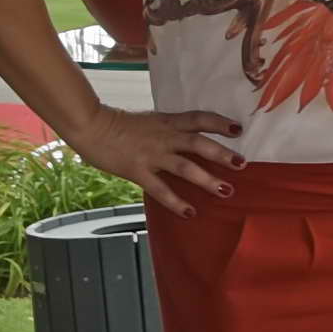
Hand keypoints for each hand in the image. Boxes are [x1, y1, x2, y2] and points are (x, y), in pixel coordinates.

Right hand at [68, 106, 241, 214]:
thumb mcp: (149, 121)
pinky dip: (176, 202)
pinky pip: (161, 189)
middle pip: (198, 143)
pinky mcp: (138, 171)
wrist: (90, 125)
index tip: (238, 129)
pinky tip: (190, 212)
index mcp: (167, 122)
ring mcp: (152, 155)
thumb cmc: (117, 123)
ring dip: (207, 179)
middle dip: (221, 154)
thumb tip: (185, 140)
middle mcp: (164, 137)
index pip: (198, 118)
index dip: (219, 122)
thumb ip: (167, 130)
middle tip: (242, 164)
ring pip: (185, 167)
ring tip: (226, 191)